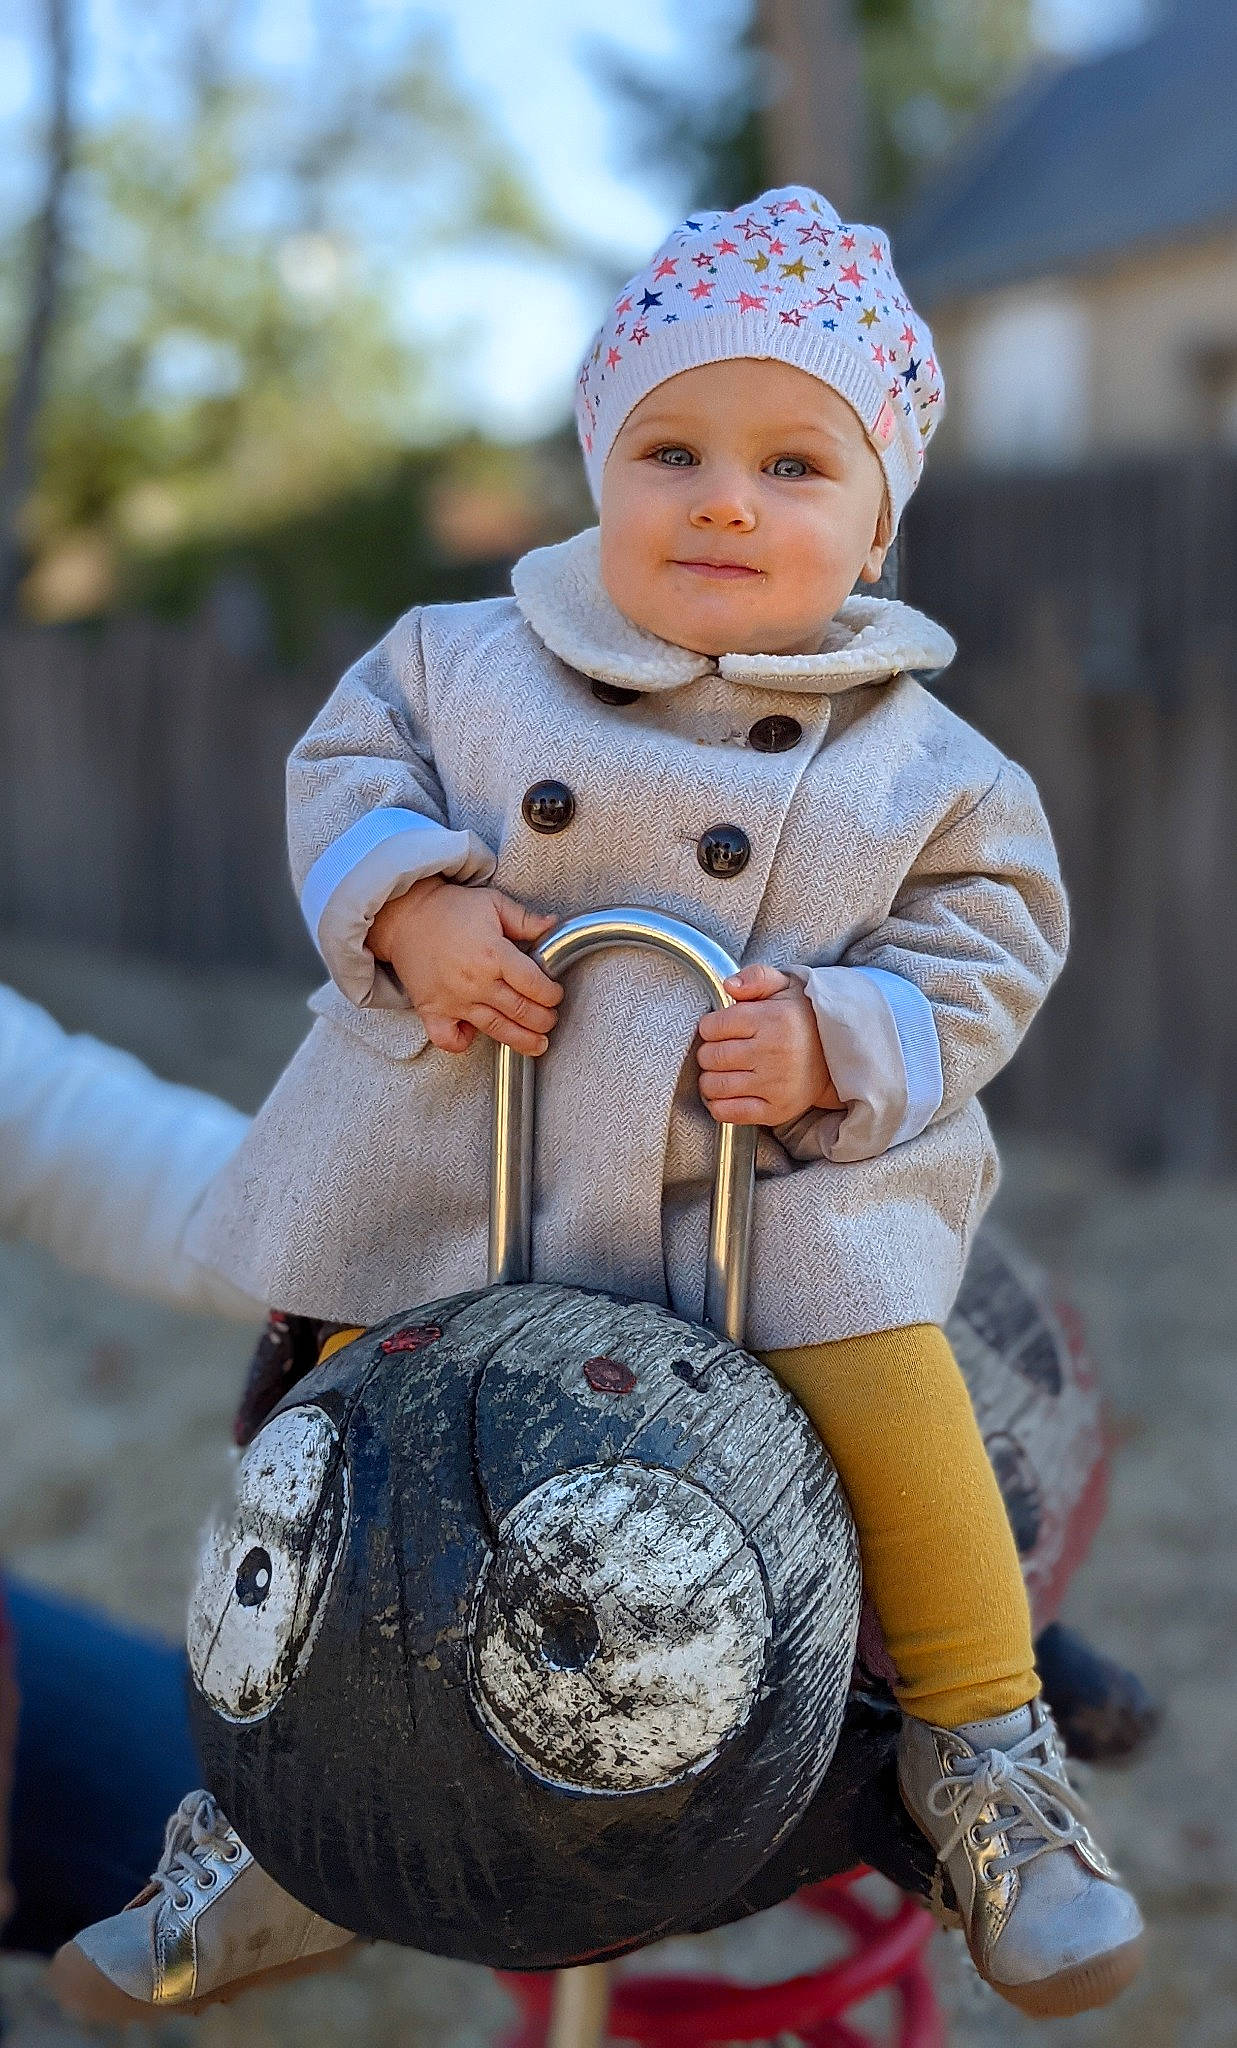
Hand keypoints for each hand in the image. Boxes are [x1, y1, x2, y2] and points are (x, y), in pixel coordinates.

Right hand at [366, 876, 561, 1054]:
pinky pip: (448, 1039)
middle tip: (550, 1020)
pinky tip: (474, 1035)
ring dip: (522, 1041)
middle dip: (543, 1020)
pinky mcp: (432, 1011)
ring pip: (496, 1030)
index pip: (535, 985)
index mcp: (494, 954)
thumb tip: (554, 926)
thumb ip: (526, 920)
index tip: (555, 995)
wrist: (406, 916)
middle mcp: (476, 982)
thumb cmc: (449, 909)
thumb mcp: (493, 904)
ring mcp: (454, 1000)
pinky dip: (462, 1043)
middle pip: (521, 1011)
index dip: (552, 994)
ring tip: (537, 1044)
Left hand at [696, 963, 843, 1124]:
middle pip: (710, 1057)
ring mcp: (775, 1085)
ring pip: (714, 1086)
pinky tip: (727, 1093)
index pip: (713, 1026)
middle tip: (723, 1050)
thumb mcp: (785, 987)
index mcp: (773, 1019)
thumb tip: (729, 985)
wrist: (837, 1056)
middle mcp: (773, 1053)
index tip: (720, 1028)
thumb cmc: (802, 1019)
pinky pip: (729, 1113)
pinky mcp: (776, 1110)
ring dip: (711, 1079)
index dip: (711, 1026)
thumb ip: (756, 977)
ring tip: (724, 1071)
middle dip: (709, 1052)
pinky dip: (719, 1105)